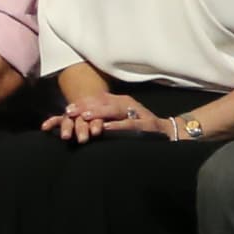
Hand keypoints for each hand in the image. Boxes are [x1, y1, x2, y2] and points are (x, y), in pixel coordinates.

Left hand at [49, 93, 169, 140]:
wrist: (167, 132)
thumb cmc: (140, 128)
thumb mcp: (121, 118)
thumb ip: (104, 117)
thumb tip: (81, 118)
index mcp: (120, 102)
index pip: (98, 100)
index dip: (82, 104)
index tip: (67, 110)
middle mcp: (127, 104)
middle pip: (103, 102)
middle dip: (85, 107)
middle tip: (70, 112)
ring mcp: (137, 113)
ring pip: (115, 110)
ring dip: (99, 112)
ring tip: (85, 115)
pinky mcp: (146, 125)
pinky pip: (130, 124)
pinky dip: (118, 125)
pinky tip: (106, 128)